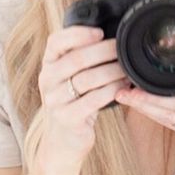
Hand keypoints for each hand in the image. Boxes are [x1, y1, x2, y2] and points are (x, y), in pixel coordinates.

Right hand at [38, 24, 129, 167]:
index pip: (56, 42)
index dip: (78, 33)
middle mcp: (47, 81)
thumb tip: (109, 36)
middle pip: (76, 59)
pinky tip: (122, 87)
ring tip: (127, 69)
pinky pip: (93, 100)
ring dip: (112, 71)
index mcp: (48, 66)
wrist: (62, 142)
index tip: (100, 32)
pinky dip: (111, 91)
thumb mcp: (68, 79)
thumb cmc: (72, 103)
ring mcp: (55, 101)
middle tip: (123, 49)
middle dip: (104, 51)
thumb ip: (79, 58)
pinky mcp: (67, 118)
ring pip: (87, 79)